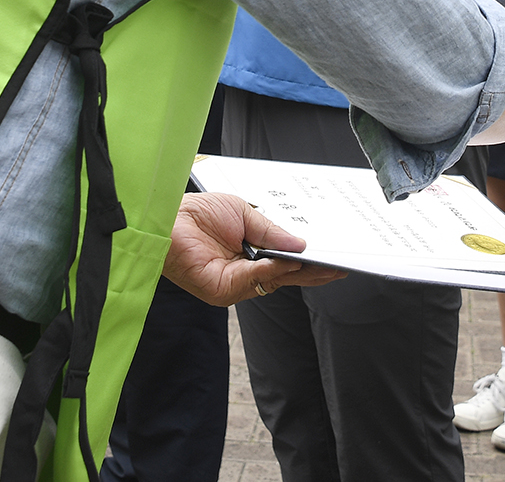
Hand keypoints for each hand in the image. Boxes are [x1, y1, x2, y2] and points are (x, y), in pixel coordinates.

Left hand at [164, 192, 345, 304]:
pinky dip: (270, 271)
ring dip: (296, 271)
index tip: (332, 259)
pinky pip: (253, 281)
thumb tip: (301, 245)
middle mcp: (245, 272)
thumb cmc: (198, 213)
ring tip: (320, 261)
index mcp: (251, 254)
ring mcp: (235, 284)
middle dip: (312, 272)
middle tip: (336, 266)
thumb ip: (272, 232)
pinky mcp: (223, 290)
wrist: (167, 218)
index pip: (286, 263)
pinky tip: (284, 262)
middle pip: (286, 277)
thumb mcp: (245, 214)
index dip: (309, 262)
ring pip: (274, 281)